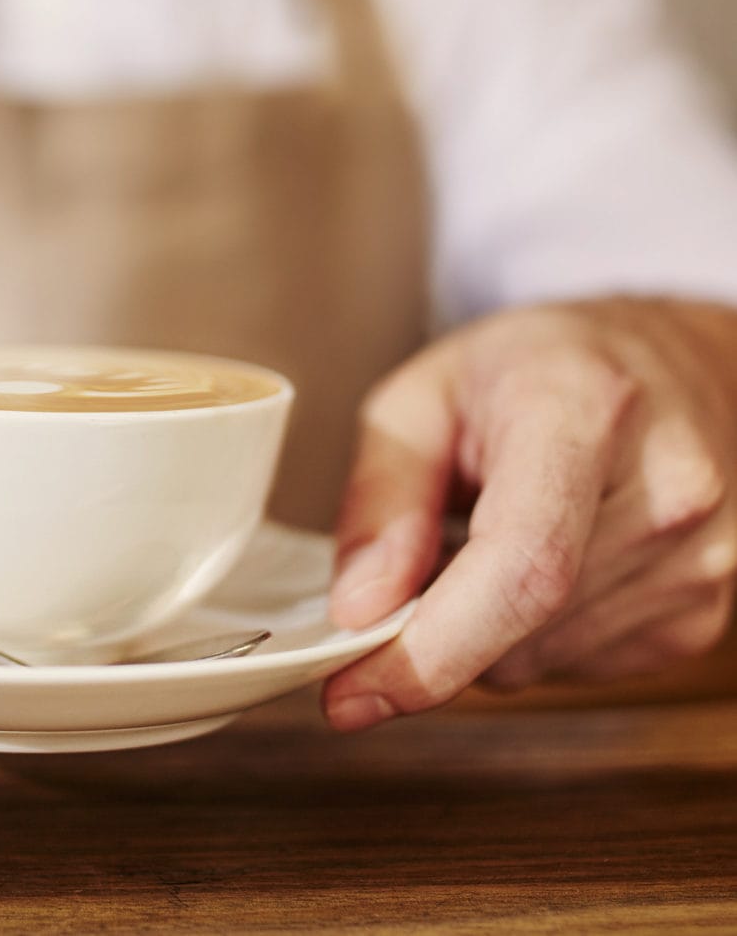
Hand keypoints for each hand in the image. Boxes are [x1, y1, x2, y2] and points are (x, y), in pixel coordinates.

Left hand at [322, 298, 736, 730]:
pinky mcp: (703, 616)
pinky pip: (577, 665)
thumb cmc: (537, 367)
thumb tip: (357, 605)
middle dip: (428, 630)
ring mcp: (702, 561)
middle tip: (397, 575)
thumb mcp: (422, 393)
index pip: (523, 566)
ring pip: (540, 662)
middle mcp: (666, 491)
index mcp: (585, 413)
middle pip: (523, 628)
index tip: (352, 688)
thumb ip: (382, 494)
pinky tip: (536, 559)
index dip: (432, 647)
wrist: (670, 363)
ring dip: (479, 630)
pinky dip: (527, 634)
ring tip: (485, 533)